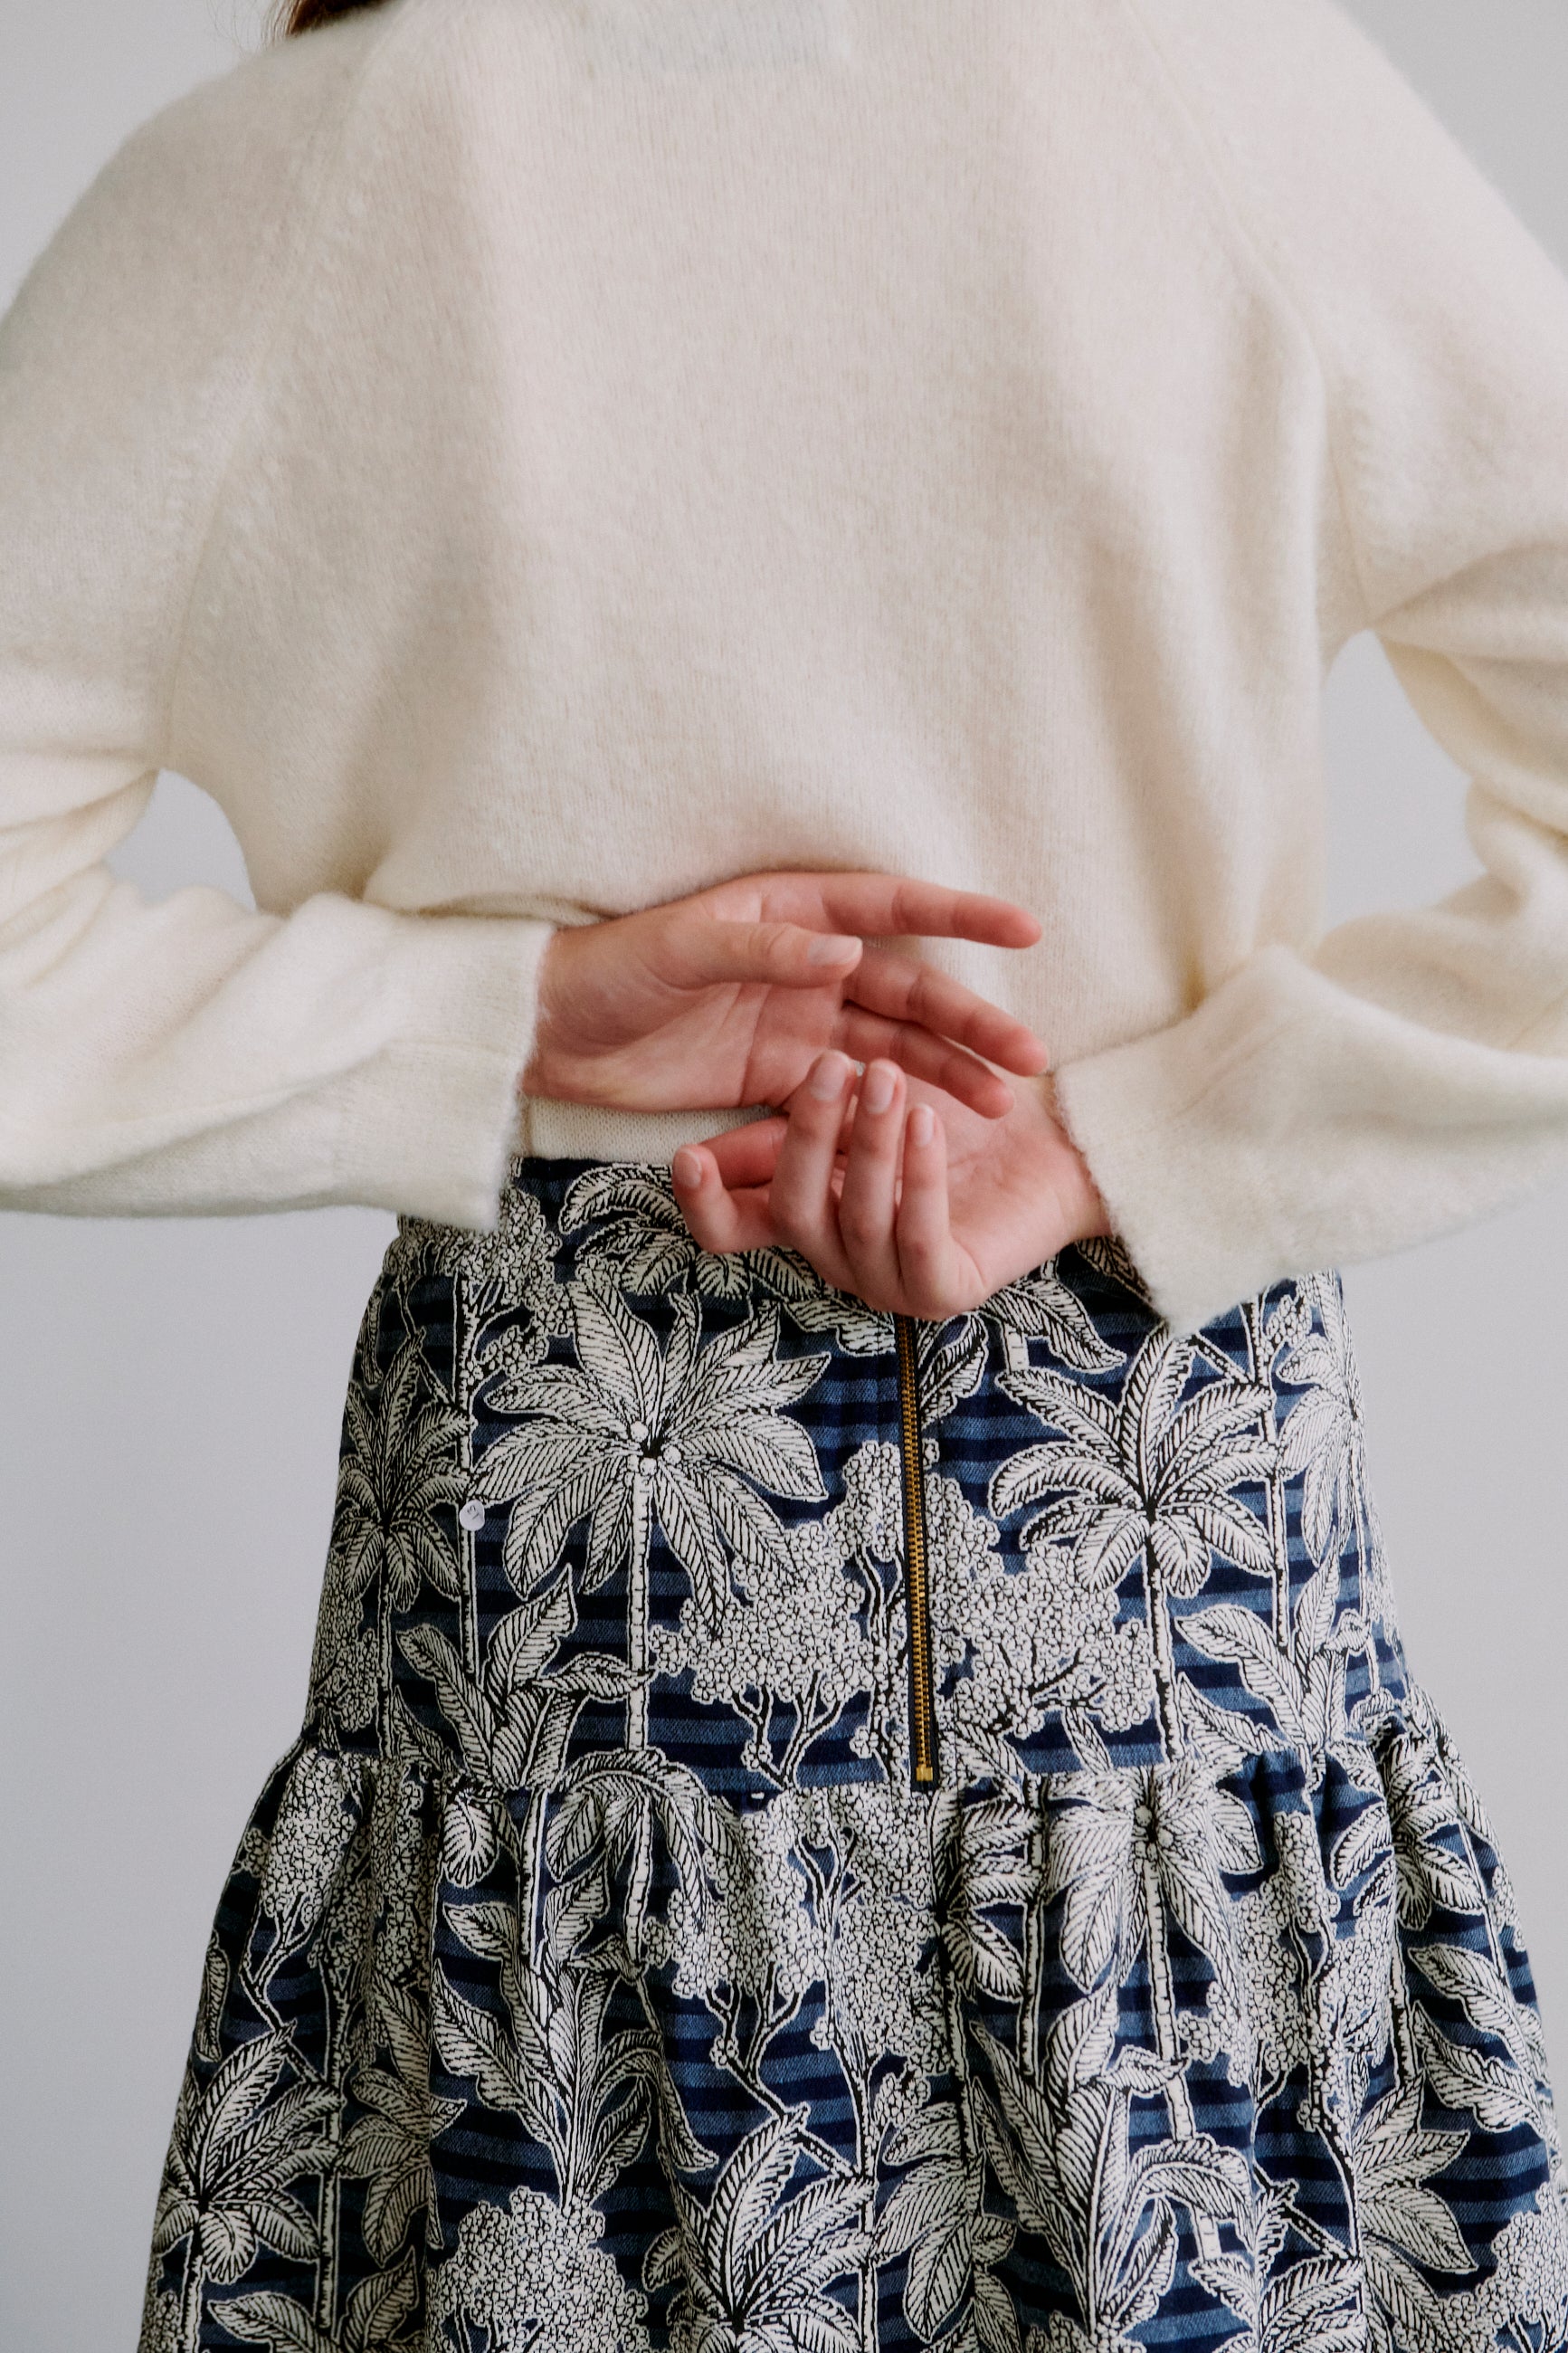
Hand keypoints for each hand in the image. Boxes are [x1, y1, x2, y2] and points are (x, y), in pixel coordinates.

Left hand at [521, 872, 1047, 1117]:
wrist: (549, 1033)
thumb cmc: (607, 970)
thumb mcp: (680, 950)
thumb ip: (763, 950)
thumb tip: (847, 953)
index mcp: (791, 913)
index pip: (892, 907)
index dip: (960, 916)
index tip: (1024, 929)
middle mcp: (806, 965)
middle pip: (908, 990)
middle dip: (971, 1021)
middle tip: (1030, 1056)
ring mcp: (796, 1023)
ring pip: (891, 1048)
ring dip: (945, 1073)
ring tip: (1001, 1102)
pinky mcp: (777, 1078)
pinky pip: (849, 1094)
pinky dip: (892, 1110)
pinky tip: (936, 1130)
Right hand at [669, 1051, 1110, 1316]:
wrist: (1051, 1143)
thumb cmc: (948, 1111)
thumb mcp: (855, 1104)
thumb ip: (791, 1113)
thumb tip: (710, 1117)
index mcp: (804, 1216)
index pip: (730, 1230)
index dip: (704, 1204)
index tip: (686, 1159)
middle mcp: (836, 1257)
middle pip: (794, 1209)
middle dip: (807, 1136)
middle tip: (826, 1068)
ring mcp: (886, 1281)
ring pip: (858, 1215)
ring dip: (871, 1143)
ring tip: (885, 1075)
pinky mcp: (943, 1290)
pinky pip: (921, 1234)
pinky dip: (921, 1175)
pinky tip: (926, 1119)